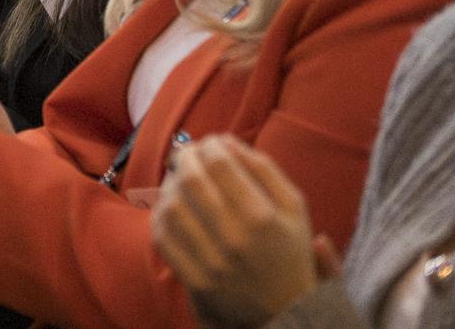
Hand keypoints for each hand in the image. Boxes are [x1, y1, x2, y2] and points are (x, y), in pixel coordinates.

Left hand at [151, 135, 321, 326]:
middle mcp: (235, 239)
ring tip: (178, 179)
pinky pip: (163, 239)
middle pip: (191, 180)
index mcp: (262, 217)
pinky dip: (160, 216)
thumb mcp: (294, 208)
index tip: (209, 143)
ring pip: (171, 206)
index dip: (208, 145)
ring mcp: (213, 263)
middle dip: (184, 157)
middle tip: (186, 154)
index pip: (219, 164)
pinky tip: (170, 208)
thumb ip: (264, 169)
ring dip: (170, 184)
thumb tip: (227, 141)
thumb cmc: (289, 250)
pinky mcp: (196, 281)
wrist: (287, 311)